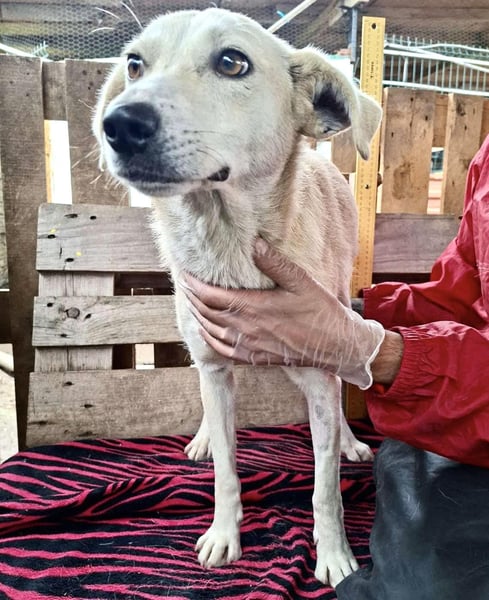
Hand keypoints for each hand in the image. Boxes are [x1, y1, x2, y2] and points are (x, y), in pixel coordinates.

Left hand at [180, 238, 384, 388]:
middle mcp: (247, 329)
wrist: (336, 345)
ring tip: (191, 303)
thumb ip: (274, 263)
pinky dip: (209, 339)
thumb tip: (253, 243)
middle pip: (207, 313)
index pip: (212, 296)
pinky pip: (223, 351)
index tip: (184, 274)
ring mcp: (249, 346)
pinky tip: (206, 332)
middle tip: (184, 285)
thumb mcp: (301, 281)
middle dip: (192, 298)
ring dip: (198, 316)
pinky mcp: (255, 358)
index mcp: (254, 307)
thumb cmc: (320, 311)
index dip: (194, 285)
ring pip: (211, 332)